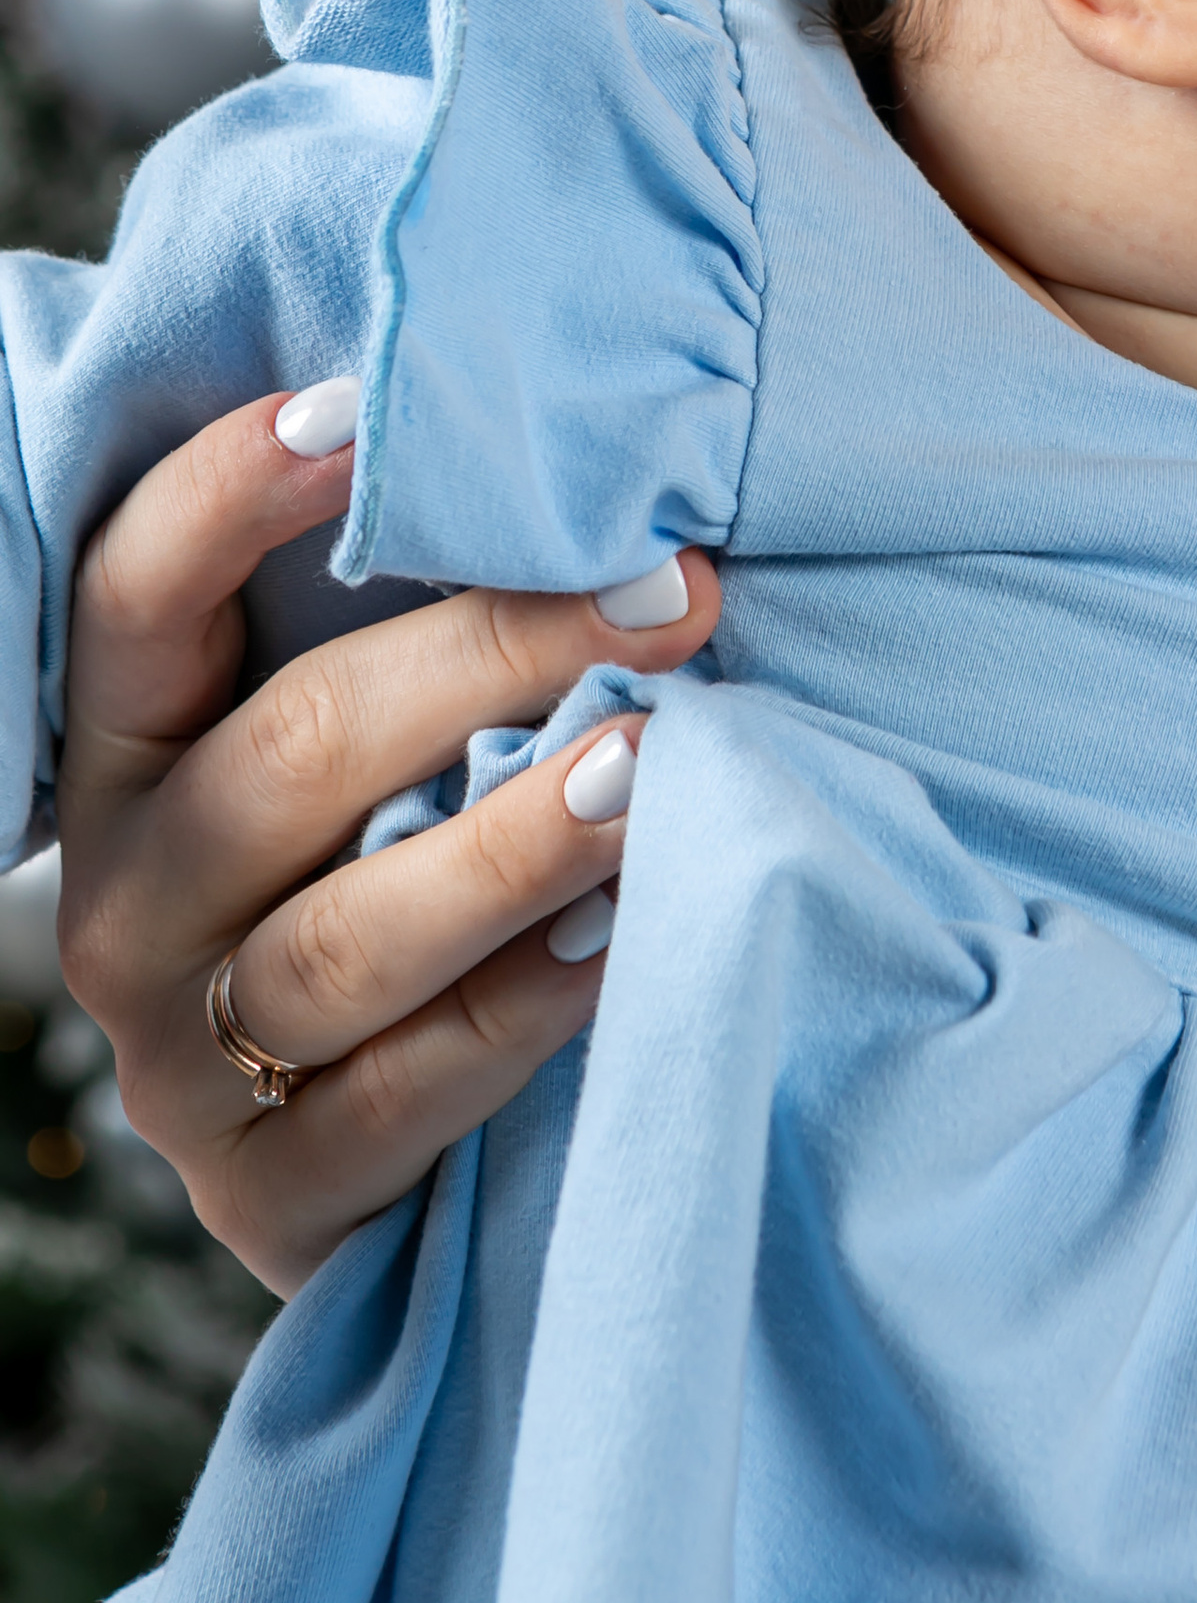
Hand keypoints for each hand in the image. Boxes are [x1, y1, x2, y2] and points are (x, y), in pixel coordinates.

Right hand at [53, 394, 718, 1296]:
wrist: (402, 1147)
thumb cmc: (410, 866)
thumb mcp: (384, 743)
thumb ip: (426, 623)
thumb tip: (606, 476)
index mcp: (131, 757)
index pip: (135, 599)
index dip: (229, 496)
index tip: (361, 406)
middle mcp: (129, 900)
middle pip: (289, 755)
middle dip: (486, 658)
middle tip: (661, 596)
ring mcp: (185, 1060)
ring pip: (342, 938)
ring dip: (510, 846)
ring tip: (647, 766)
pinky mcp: (272, 1196)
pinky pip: (408, 1087)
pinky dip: (528, 1005)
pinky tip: (630, 933)